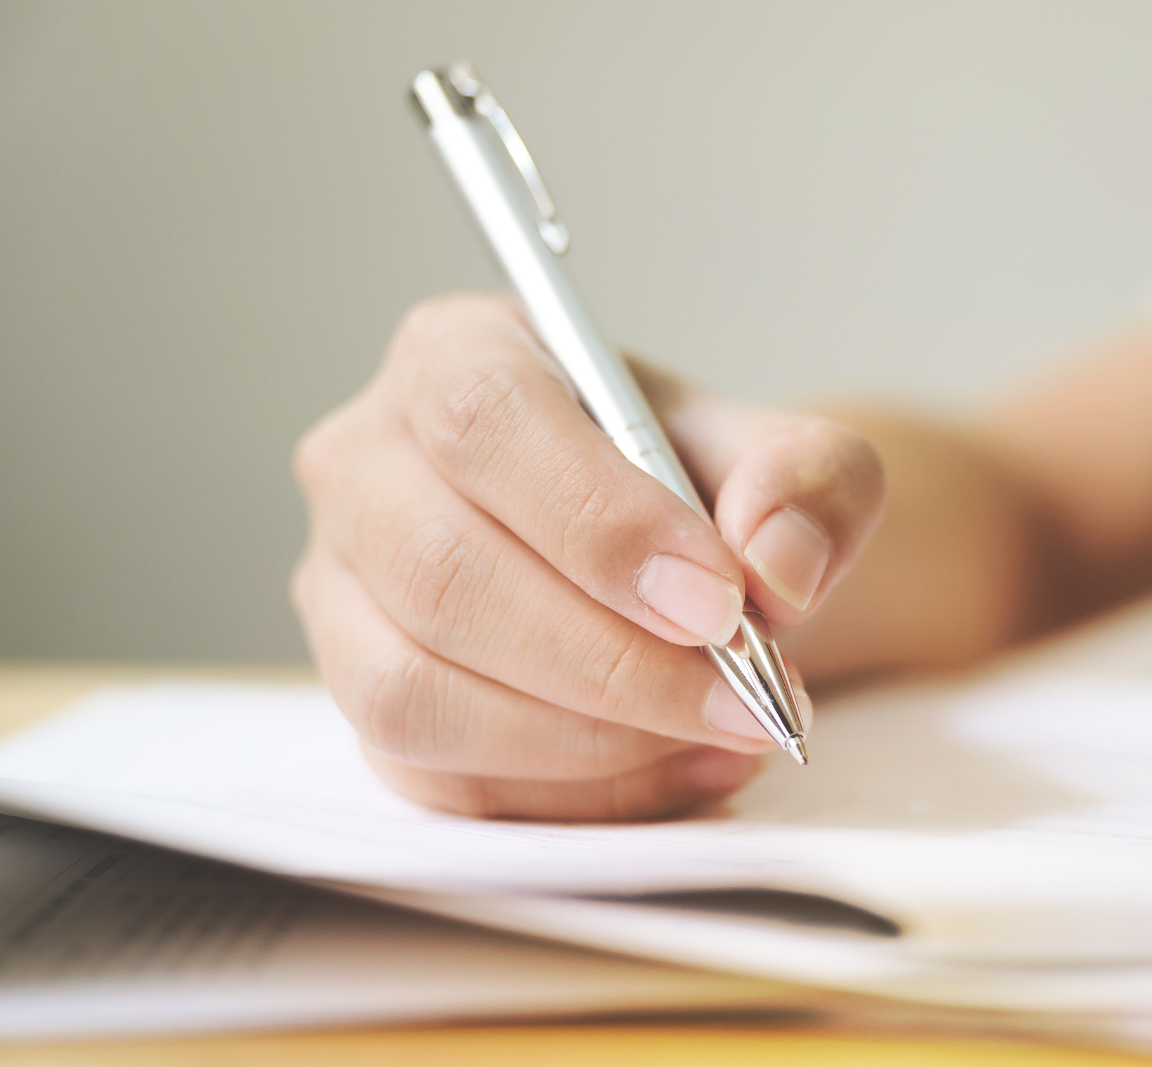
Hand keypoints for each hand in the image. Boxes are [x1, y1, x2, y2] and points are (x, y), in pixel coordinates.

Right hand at [291, 294, 884, 818]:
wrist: (682, 568)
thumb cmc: (704, 490)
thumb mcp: (790, 457)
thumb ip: (810, 482)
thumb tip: (777, 563)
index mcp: (456, 356)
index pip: (486, 425)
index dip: (600, 524)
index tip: (717, 603)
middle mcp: (367, 465)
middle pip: (444, 575)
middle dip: (612, 661)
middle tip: (746, 696)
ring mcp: (341, 591)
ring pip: (417, 693)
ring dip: (589, 740)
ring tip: (722, 731)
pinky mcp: (363, 702)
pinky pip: (439, 779)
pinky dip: (574, 795)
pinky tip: (681, 767)